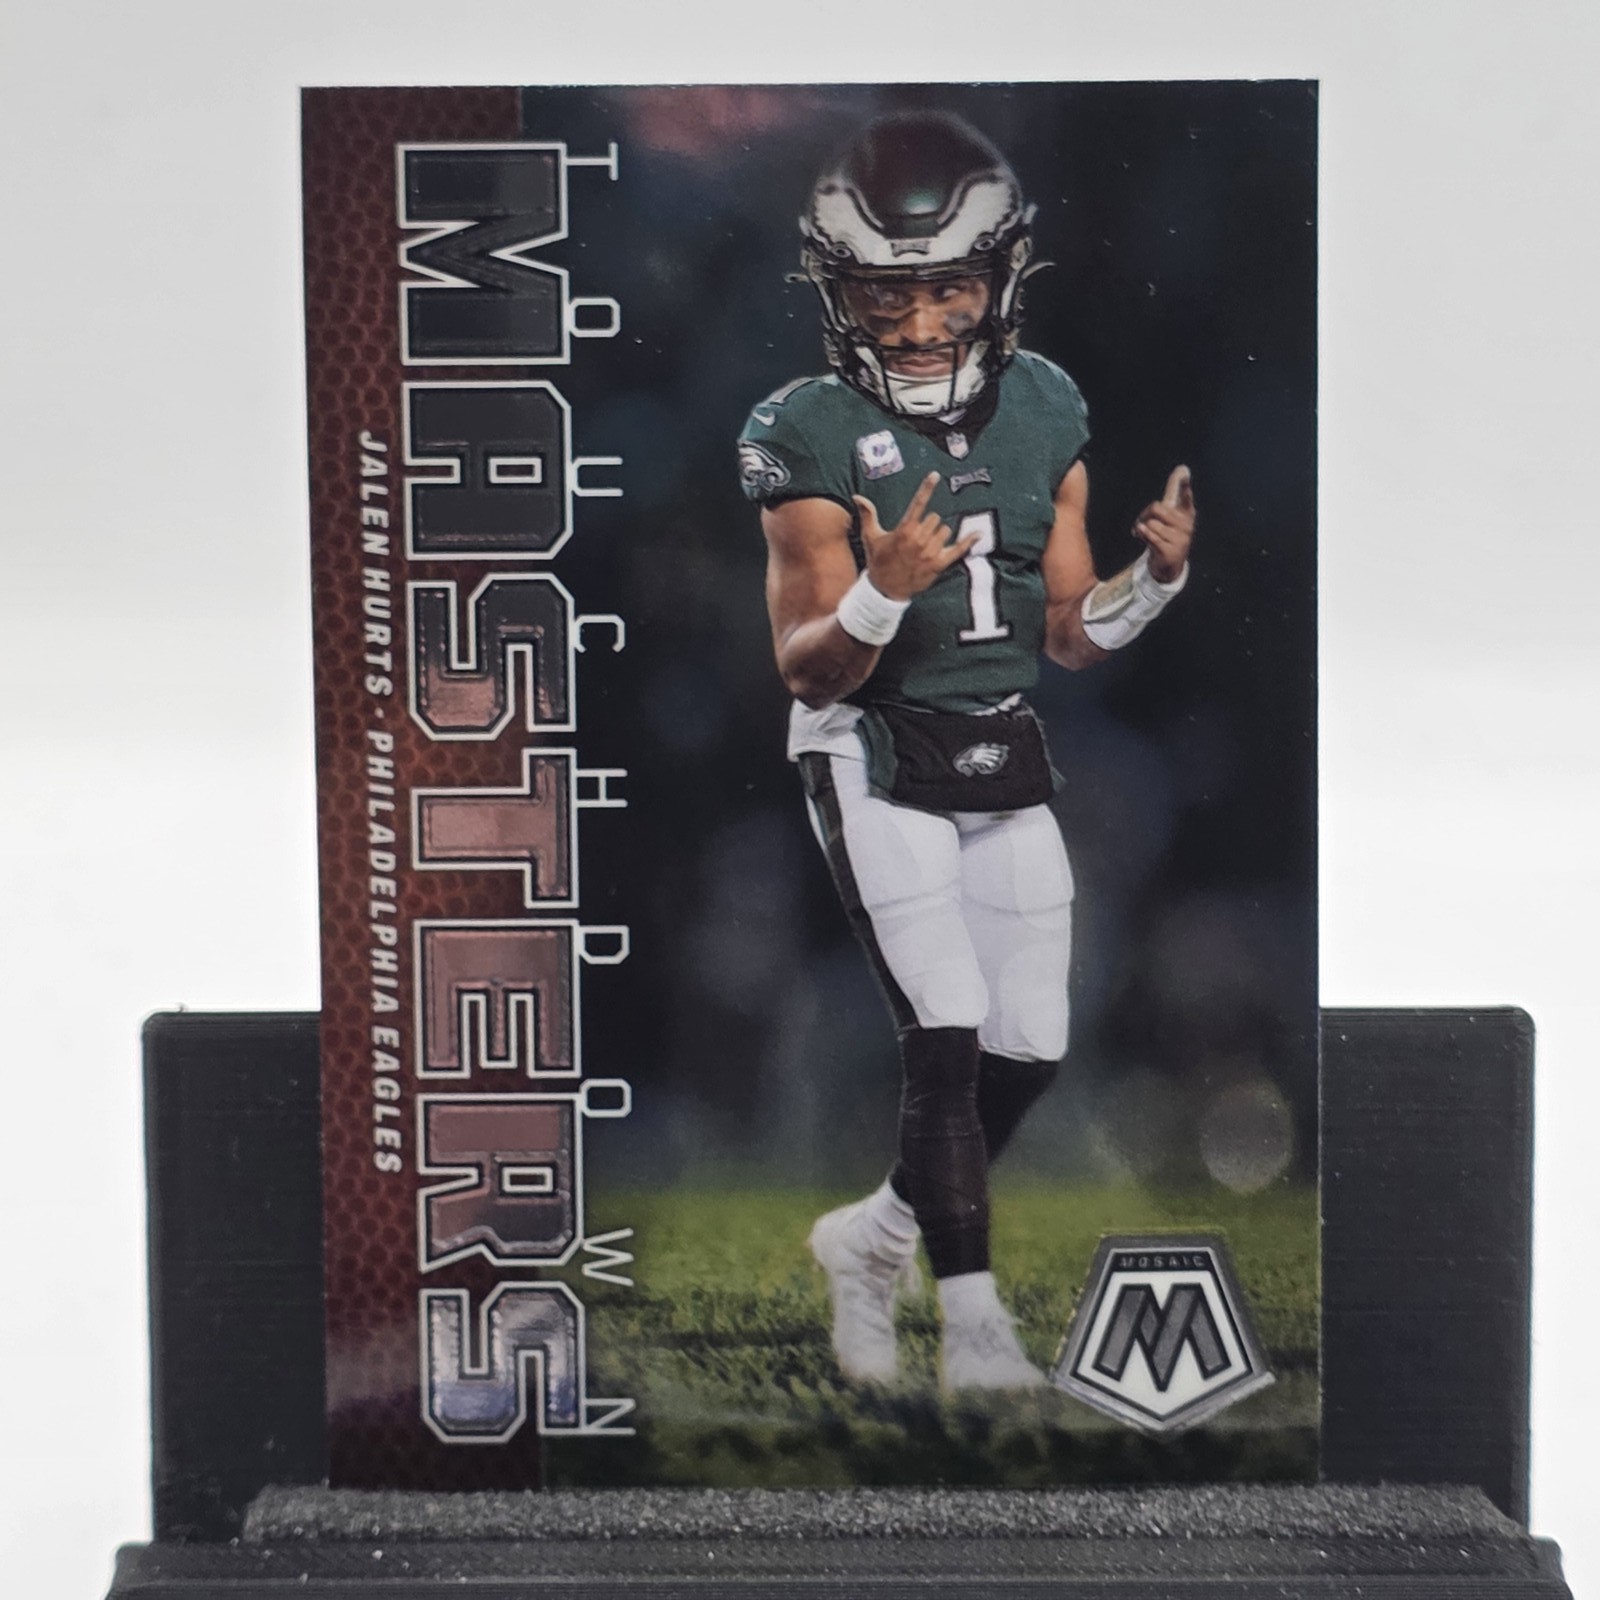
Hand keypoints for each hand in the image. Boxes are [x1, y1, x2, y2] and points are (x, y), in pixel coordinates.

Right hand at [853, 473, 978, 601]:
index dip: (927, 487)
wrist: (884, 590)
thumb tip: (857, 496)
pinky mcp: (939, 564)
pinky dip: (969, 541)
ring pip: (945, 531)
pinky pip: (958, 549)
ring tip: (926, 547)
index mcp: (904, 530)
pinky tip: (978, 534)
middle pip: (935, 519)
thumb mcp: (871, 537)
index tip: (935, 475)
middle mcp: (919, 539)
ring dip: (938, 535)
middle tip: (917, 538)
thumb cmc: (878, 562)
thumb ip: (868, 515)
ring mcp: (930, 552)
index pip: (918, 503)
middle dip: (928, 524)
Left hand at [1133, 465, 1194, 583]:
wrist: (1168, 564)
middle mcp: (1186, 525)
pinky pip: (1151, 536)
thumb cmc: (1167, 534)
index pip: (1185, 498)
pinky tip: (1141, 538)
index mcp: (1187, 514)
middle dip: (1145, 513)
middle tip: (1142, 521)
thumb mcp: (1169, 515)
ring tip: (1145, 535)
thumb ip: (1173, 493)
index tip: (1184, 472)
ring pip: (1151, 523)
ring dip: (1143, 529)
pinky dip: (1143, 535)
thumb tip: (1182, 468)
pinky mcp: (1171, 551)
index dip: (1183, 487)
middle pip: (1157, 508)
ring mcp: (1180, 539)